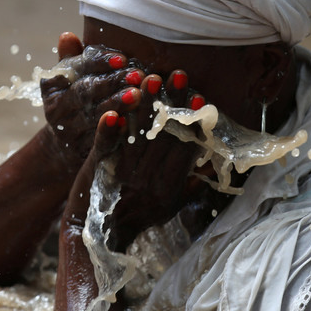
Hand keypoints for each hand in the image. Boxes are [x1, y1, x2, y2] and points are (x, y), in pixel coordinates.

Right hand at [39, 32, 147, 176]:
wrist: (68, 144)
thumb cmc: (78, 98)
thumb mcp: (71, 77)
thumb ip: (72, 58)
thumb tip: (67, 36)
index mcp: (52, 85)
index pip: (77, 69)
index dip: (100, 63)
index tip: (122, 58)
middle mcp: (56, 108)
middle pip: (86, 93)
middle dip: (112, 83)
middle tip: (137, 75)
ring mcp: (69, 131)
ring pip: (95, 115)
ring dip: (117, 105)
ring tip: (138, 94)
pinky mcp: (83, 149)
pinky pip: (101, 140)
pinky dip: (115, 131)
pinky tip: (131, 122)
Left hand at [106, 69, 208, 248]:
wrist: (99, 237)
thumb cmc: (139, 220)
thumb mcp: (171, 207)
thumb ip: (190, 185)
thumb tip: (210, 163)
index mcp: (169, 187)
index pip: (185, 149)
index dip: (193, 123)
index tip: (201, 99)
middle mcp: (149, 181)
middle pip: (163, 136)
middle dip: (171, 103)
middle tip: (177, 74)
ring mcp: (125, 175)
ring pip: (137, 135)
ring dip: (144, 106)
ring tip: (149, 78)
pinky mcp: (101, 170)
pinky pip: (108, 147)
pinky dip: (110, 129)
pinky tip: (113, 111)